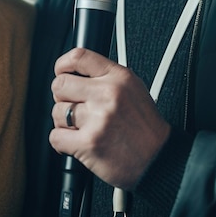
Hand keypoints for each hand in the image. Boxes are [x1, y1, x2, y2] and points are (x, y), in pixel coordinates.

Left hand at [50, 47, 170, 190]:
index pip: (79, 57)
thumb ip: (106, 77)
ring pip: (56, 112)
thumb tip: (74, 72)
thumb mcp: (133, 88)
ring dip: (63, 123)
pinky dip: (62, 142)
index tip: (61, 72)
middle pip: (60, 84)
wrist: (159, 159)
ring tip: (80, 128)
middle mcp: (108, 94)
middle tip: (73, 106)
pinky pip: (56, 137)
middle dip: (62, 97)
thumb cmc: (145, 127)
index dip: (63, 65)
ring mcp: (98, 119)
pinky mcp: (89, 144)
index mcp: (119, 77)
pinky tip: (75, 142)